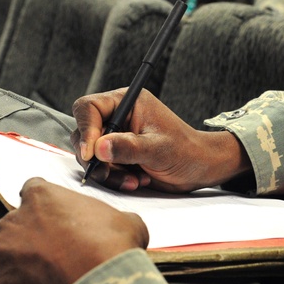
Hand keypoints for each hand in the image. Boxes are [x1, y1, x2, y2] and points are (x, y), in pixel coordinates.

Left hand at [0, 178, 147, 283]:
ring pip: (4, 254)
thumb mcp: (126, 222)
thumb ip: (112, 218)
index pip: (33, 190)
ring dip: (20, 263)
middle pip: (14, 224)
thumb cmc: (111, 249)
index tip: (55, 219)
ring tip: (46, 278)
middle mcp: (12, 220)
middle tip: (55, 253)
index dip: (45, 206)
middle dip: (29, 236)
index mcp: (40, 196)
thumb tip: (119, 228)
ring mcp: (0, 253)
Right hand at [71, 88, 250, 192]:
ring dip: (107, 172)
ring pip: (91, 154)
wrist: (199, 168)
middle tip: (106, 173)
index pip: (89, 108)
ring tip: (134, 180)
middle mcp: (118, 116)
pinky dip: (114, 178)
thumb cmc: (185, 151)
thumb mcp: (158, 149)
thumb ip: (128, 147)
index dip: (85, 129)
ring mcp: (116, 137)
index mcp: (127, 102)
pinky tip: (136, 181)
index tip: (91, 153)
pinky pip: (101, 168)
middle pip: (83, 133)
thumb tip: (98, 147)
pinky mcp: (118, 156)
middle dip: (94, 157)